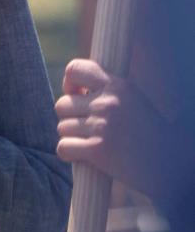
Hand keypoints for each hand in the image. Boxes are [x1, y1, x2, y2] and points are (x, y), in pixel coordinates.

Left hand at [54, 57, 169, 198]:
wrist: (170, 162)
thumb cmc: (149, 132)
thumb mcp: (132, 100)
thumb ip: (104, 91)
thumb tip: (70, 89)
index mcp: (118, 85)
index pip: (75, 69)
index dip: (69, 82)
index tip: (76, 94)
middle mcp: (108, 103)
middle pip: (62, 104)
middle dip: (70, 117)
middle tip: (87, 127)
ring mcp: (101, 127)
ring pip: (62, 127)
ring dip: (72, 137)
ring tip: (91, 142)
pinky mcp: (97, 150)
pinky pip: (63, 147)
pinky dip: (69, 153)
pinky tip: (83, 156)